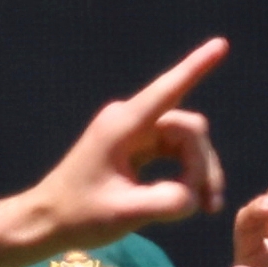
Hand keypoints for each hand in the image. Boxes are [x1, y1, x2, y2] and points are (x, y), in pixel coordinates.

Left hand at [0, 38, 229, 266]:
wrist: (46, 221)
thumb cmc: (77, 216)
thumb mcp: (124, 214)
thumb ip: (167, 203)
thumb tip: (196, 196)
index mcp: (122, 126)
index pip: (168, 90)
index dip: (197, 67)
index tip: (221, 45)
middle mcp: (130, 121)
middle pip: (190, 129)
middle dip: (203, 164)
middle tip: (207, 207)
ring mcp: (134, 132)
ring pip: (187, 142)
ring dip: (201, 172)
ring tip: (207, 208)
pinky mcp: (138, 147)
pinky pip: (176, 152)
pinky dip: (188, 174)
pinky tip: (195, 202)